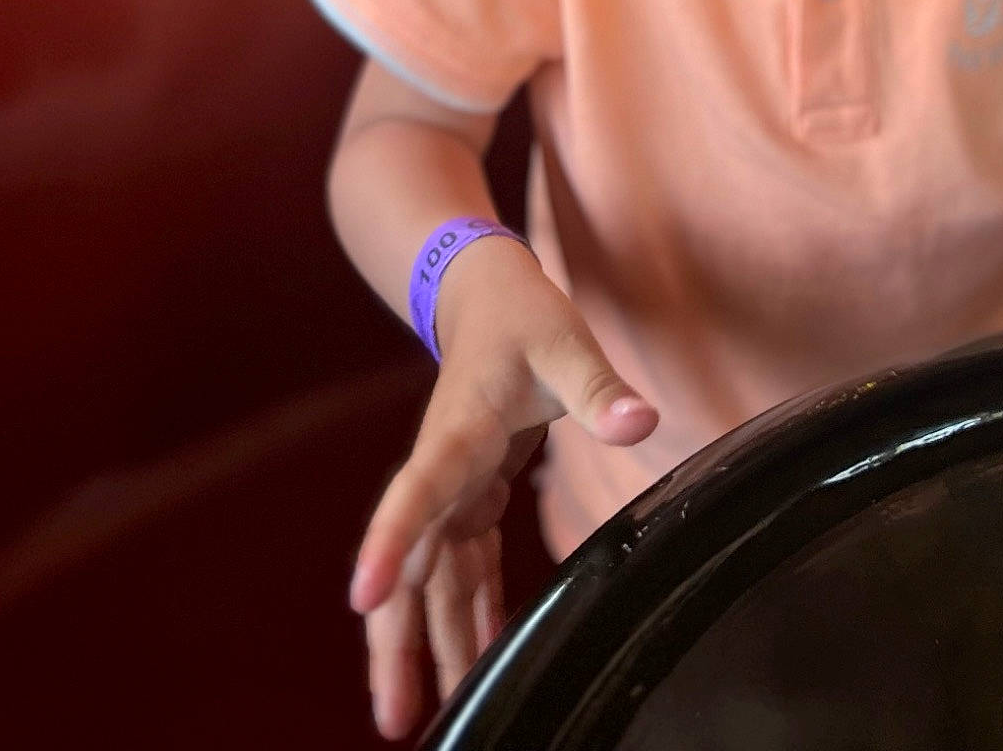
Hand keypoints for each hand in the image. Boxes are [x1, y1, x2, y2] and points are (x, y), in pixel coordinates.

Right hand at [349, 238, 657, 738]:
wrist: (486, 293)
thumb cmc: (524, 316)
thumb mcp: (566, 342)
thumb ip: (600, 387)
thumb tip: (639, 424)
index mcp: (458, 432)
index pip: (417, 490)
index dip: (389, 541)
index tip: (363, 597)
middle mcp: (443, 469)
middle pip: (410, 564)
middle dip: (397, 640)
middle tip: (392, 717)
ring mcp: (452, 486)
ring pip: (429, 579)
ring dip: (427, 643)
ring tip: (418, 715)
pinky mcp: (469, 494)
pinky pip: (460, 567)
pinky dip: (465, 612)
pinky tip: (474, 660)